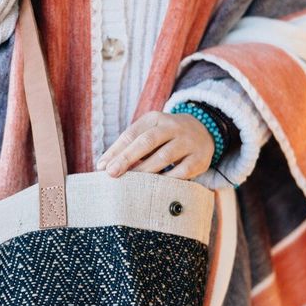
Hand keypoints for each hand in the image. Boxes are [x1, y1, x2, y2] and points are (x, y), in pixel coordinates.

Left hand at [96, 110, 214, 179]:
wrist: (204, 132)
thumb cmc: (165, 138)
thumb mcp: (148, 134)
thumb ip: (128, 147)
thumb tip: (103, 166)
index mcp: (155, 118)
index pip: (132, 133)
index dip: (116, 150)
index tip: (102, 167)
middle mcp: (172, 126)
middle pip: (147, 141)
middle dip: (127, 158)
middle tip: (112, 173)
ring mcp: (188, 142)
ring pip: (164, 156)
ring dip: (145, 171)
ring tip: (130, 182)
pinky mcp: (199, 158)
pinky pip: (181, 171)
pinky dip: (167, 180)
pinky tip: (154, 187)